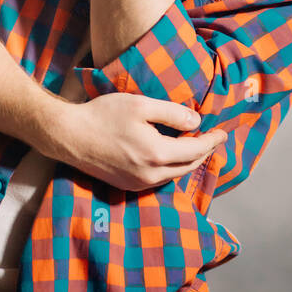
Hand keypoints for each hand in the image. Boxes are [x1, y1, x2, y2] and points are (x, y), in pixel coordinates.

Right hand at [41, 93, 226, 191]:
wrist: (69, 135)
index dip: (212, 141)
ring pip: (174, 175)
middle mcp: (150, 175)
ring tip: (195, 145)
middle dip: (203, 152)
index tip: (223, 132)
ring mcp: (138, 183)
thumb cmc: (103, 115)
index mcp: (157, 154)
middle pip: (188, 166)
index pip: (196, 150)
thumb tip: (196, 123)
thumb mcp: (141, 105)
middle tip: (213, 139)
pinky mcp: (127, 185)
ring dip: (187, 161)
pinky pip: (158, 179)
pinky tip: (170, 155)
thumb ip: (172, 114)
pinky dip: (170, 167)